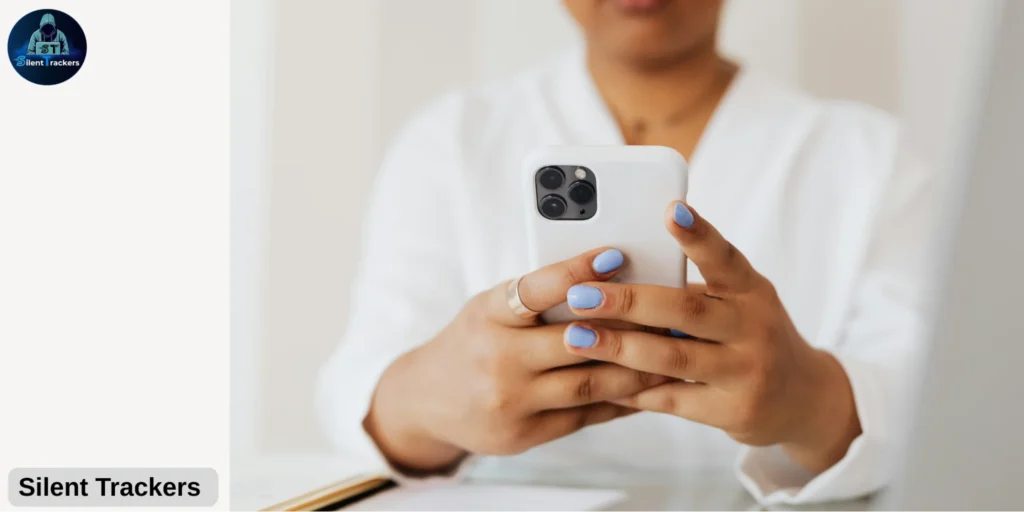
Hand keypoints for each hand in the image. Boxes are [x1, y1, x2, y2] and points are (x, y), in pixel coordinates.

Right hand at [364, 247, 666, 474]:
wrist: (427, 400)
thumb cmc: (472, 341)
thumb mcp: (490, 309)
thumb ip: (536, 299)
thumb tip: (606, 279)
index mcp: (488, 315)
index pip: (534, 289)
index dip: (576, 272)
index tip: (615, 254)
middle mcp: (497, 358)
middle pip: (576, 341)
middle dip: (630, 327)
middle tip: (670, 313)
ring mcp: (510, 401)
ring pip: (590, 383)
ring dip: (637, 368)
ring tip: (672, 351)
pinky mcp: (523, 435)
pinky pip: (584, 416)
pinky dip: (620, 401)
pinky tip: (647, 387)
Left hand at [561, 202, 860, 472]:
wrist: (804, 401)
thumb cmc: (751, 337)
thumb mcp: (739, 303)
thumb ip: (693, 289)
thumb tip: (616, 271)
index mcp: (751, 290)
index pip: (724, 257)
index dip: (698, 234)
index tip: (671, 209)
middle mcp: (754, 327)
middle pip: (686, 309)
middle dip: (627, 300)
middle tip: (580, 293)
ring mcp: (747, 372)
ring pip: (673, 357)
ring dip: (619, 346)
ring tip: (576, 337)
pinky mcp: (734, 411)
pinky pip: (673, 399)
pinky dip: (633, 390)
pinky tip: (600, 382)